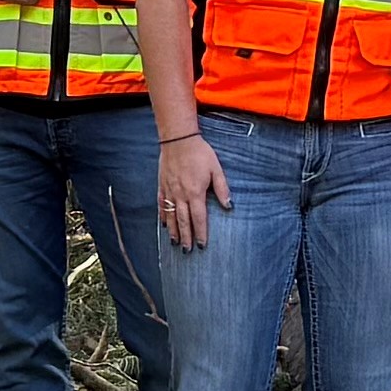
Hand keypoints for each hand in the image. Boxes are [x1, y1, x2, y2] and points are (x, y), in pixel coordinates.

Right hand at [153, 133, 225, 250]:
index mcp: (196, 192)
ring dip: (174, 231)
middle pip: (183, 221)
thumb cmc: (200, 153)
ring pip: (171, 216)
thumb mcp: (216, 169)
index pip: (199, 218)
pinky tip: (164, 224)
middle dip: (186, 237)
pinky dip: (163, 216)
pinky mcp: (162, 185)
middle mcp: (181, 195)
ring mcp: (170, 191)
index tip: (202, 245)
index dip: (201, 233)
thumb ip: (222, 188)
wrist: (178, 139)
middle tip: (187, 251)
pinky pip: (162, 204)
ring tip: (175, 243)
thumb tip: (229, 206)